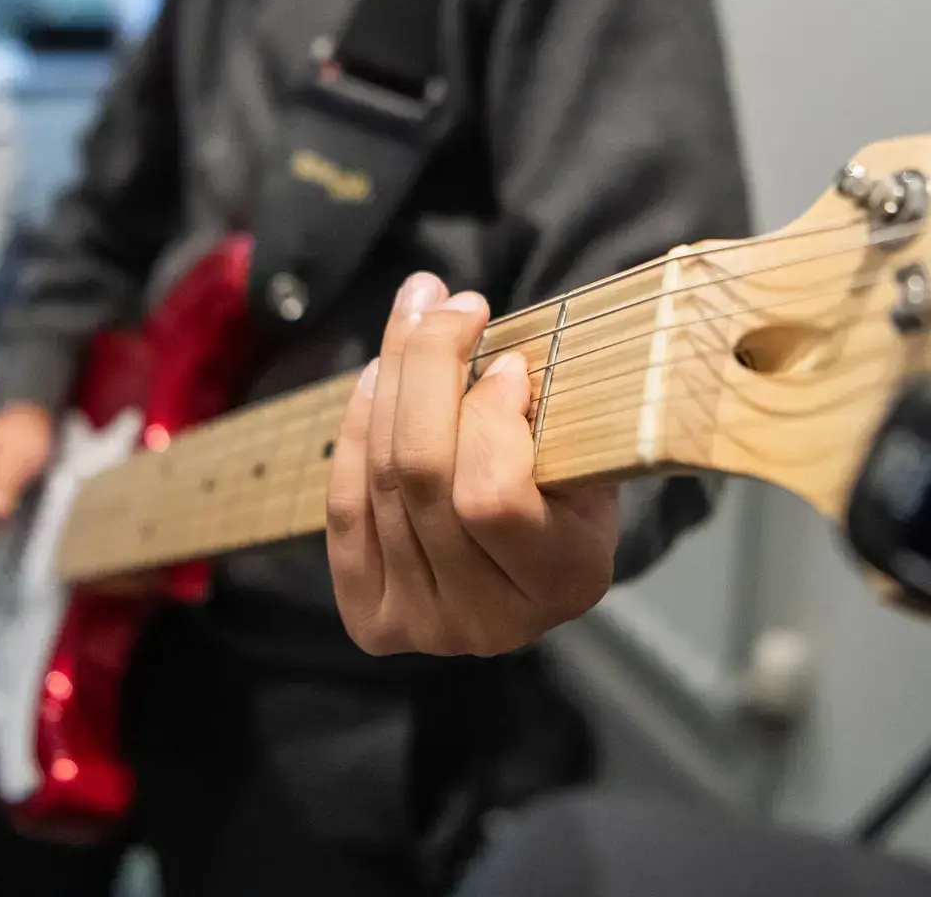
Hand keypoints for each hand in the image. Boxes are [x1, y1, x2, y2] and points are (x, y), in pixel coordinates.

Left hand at [327, 273, 620, 656]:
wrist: (532, 560)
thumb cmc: (570, 483)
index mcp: (566, 580)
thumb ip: (539, 399)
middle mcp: (491, 621)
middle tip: (448, 303)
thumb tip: (450, 314)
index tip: (509, 361)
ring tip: (414, 318)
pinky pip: (344, 508)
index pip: (492, 495)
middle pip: (421, 475)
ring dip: (390, 381)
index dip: (488, 415)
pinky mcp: (374, 621)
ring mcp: (425, 627)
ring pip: (380, 480)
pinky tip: (376, 378)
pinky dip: (357, 431)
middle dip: (427, 368)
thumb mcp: (585, 445)